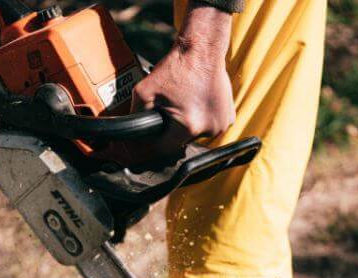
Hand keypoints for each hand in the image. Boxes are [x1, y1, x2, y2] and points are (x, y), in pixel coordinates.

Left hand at [131, 1, 234, 155]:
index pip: (164, 149)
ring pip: (196, 135)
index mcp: (189, 127)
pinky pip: (210, 127)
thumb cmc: (176, 67)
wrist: (202, 48)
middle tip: (168, 111)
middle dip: (171, 130)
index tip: (150, 133)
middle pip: (181, 142)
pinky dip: (202, 119)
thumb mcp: (144, 91)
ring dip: (187, 125)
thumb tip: (129, 134)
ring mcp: (221, 125)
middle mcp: (209, 130)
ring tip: (183, 105)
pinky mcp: (229, 118)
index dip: (153, 142)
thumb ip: (135, 115)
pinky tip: (196, 103)